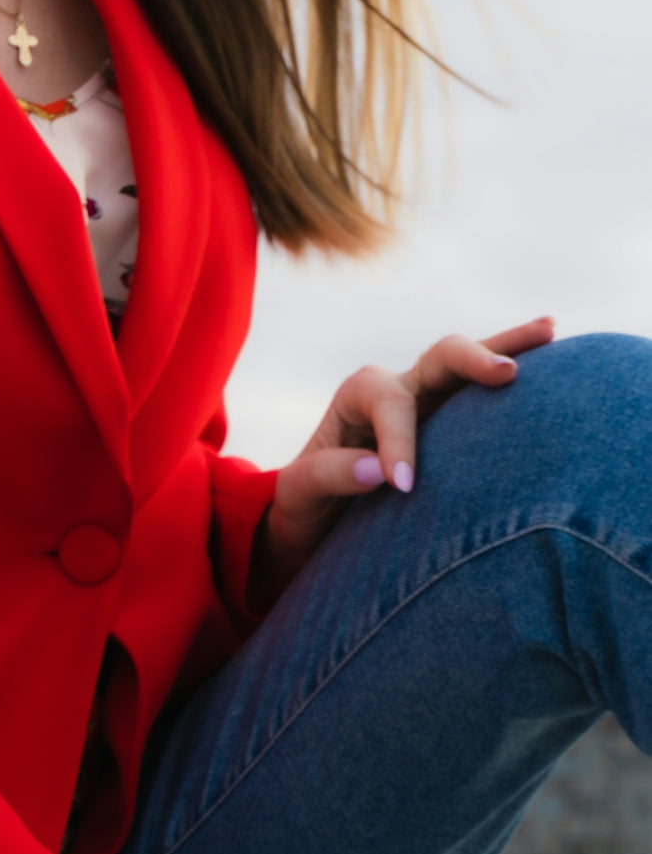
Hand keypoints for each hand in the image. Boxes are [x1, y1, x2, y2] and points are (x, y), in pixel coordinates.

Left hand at [252, 315, 556, 601]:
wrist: (314, 522)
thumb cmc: (304, 508)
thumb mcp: (300, 494)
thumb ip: (330, 475)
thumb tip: (381, 470)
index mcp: (358, 396)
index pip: (391, 406)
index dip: (400, 443)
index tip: (403, 487)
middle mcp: (398, 387)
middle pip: (440, 358)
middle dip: (471, 361)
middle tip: (505, 374)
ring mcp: (432, 400)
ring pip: (473, 364)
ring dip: (509, 346)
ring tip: (550, 330)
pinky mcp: (455, 422)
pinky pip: (486, 393)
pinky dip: (516, 367)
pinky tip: (554, 352)